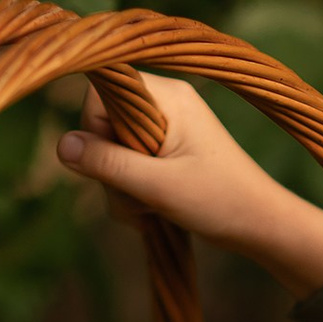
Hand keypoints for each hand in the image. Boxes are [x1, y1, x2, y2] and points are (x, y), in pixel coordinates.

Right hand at [55, 72, 322, 298]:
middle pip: (104, 129)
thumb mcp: (157, 187)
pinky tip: (152, 213)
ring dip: (123, 190)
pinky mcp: (166, 155)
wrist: (260, 225)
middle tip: (141, 197)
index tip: (118, 164)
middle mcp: (165, 105)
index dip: (98, 132)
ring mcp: (165, 130)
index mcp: (168, 97)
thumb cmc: (219, 201)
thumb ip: (108, 165)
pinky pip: (129, 168)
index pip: (103, 95)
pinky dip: (133, 195)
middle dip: (112, 171)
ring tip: (152, 210)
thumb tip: (62, 146)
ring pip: (114, 154)